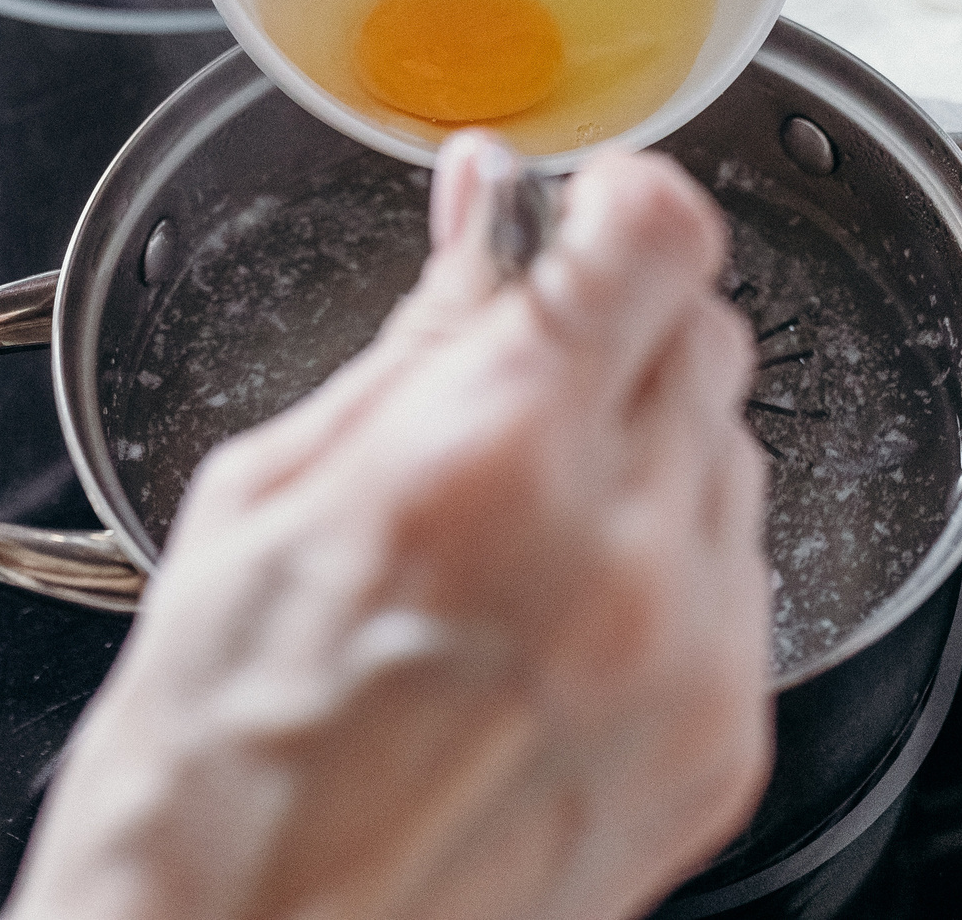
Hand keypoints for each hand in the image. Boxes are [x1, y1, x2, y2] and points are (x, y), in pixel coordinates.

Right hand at [9, 132, 772, 919]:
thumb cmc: (219, 761)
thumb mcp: (269, 495)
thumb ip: (419, 336)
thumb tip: (482, 214)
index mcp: (488, 463)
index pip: (660, 240)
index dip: (623, 201)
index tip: (591, 211)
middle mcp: (622, 557)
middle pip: (709, 334)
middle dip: (623, 324)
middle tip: (523, 374)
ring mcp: (691, 661)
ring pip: (735, 452)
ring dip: (651, 444)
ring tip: (520, 525)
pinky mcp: (726, 746)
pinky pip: (743, 580)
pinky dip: (674, 563)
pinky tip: (562, 614)